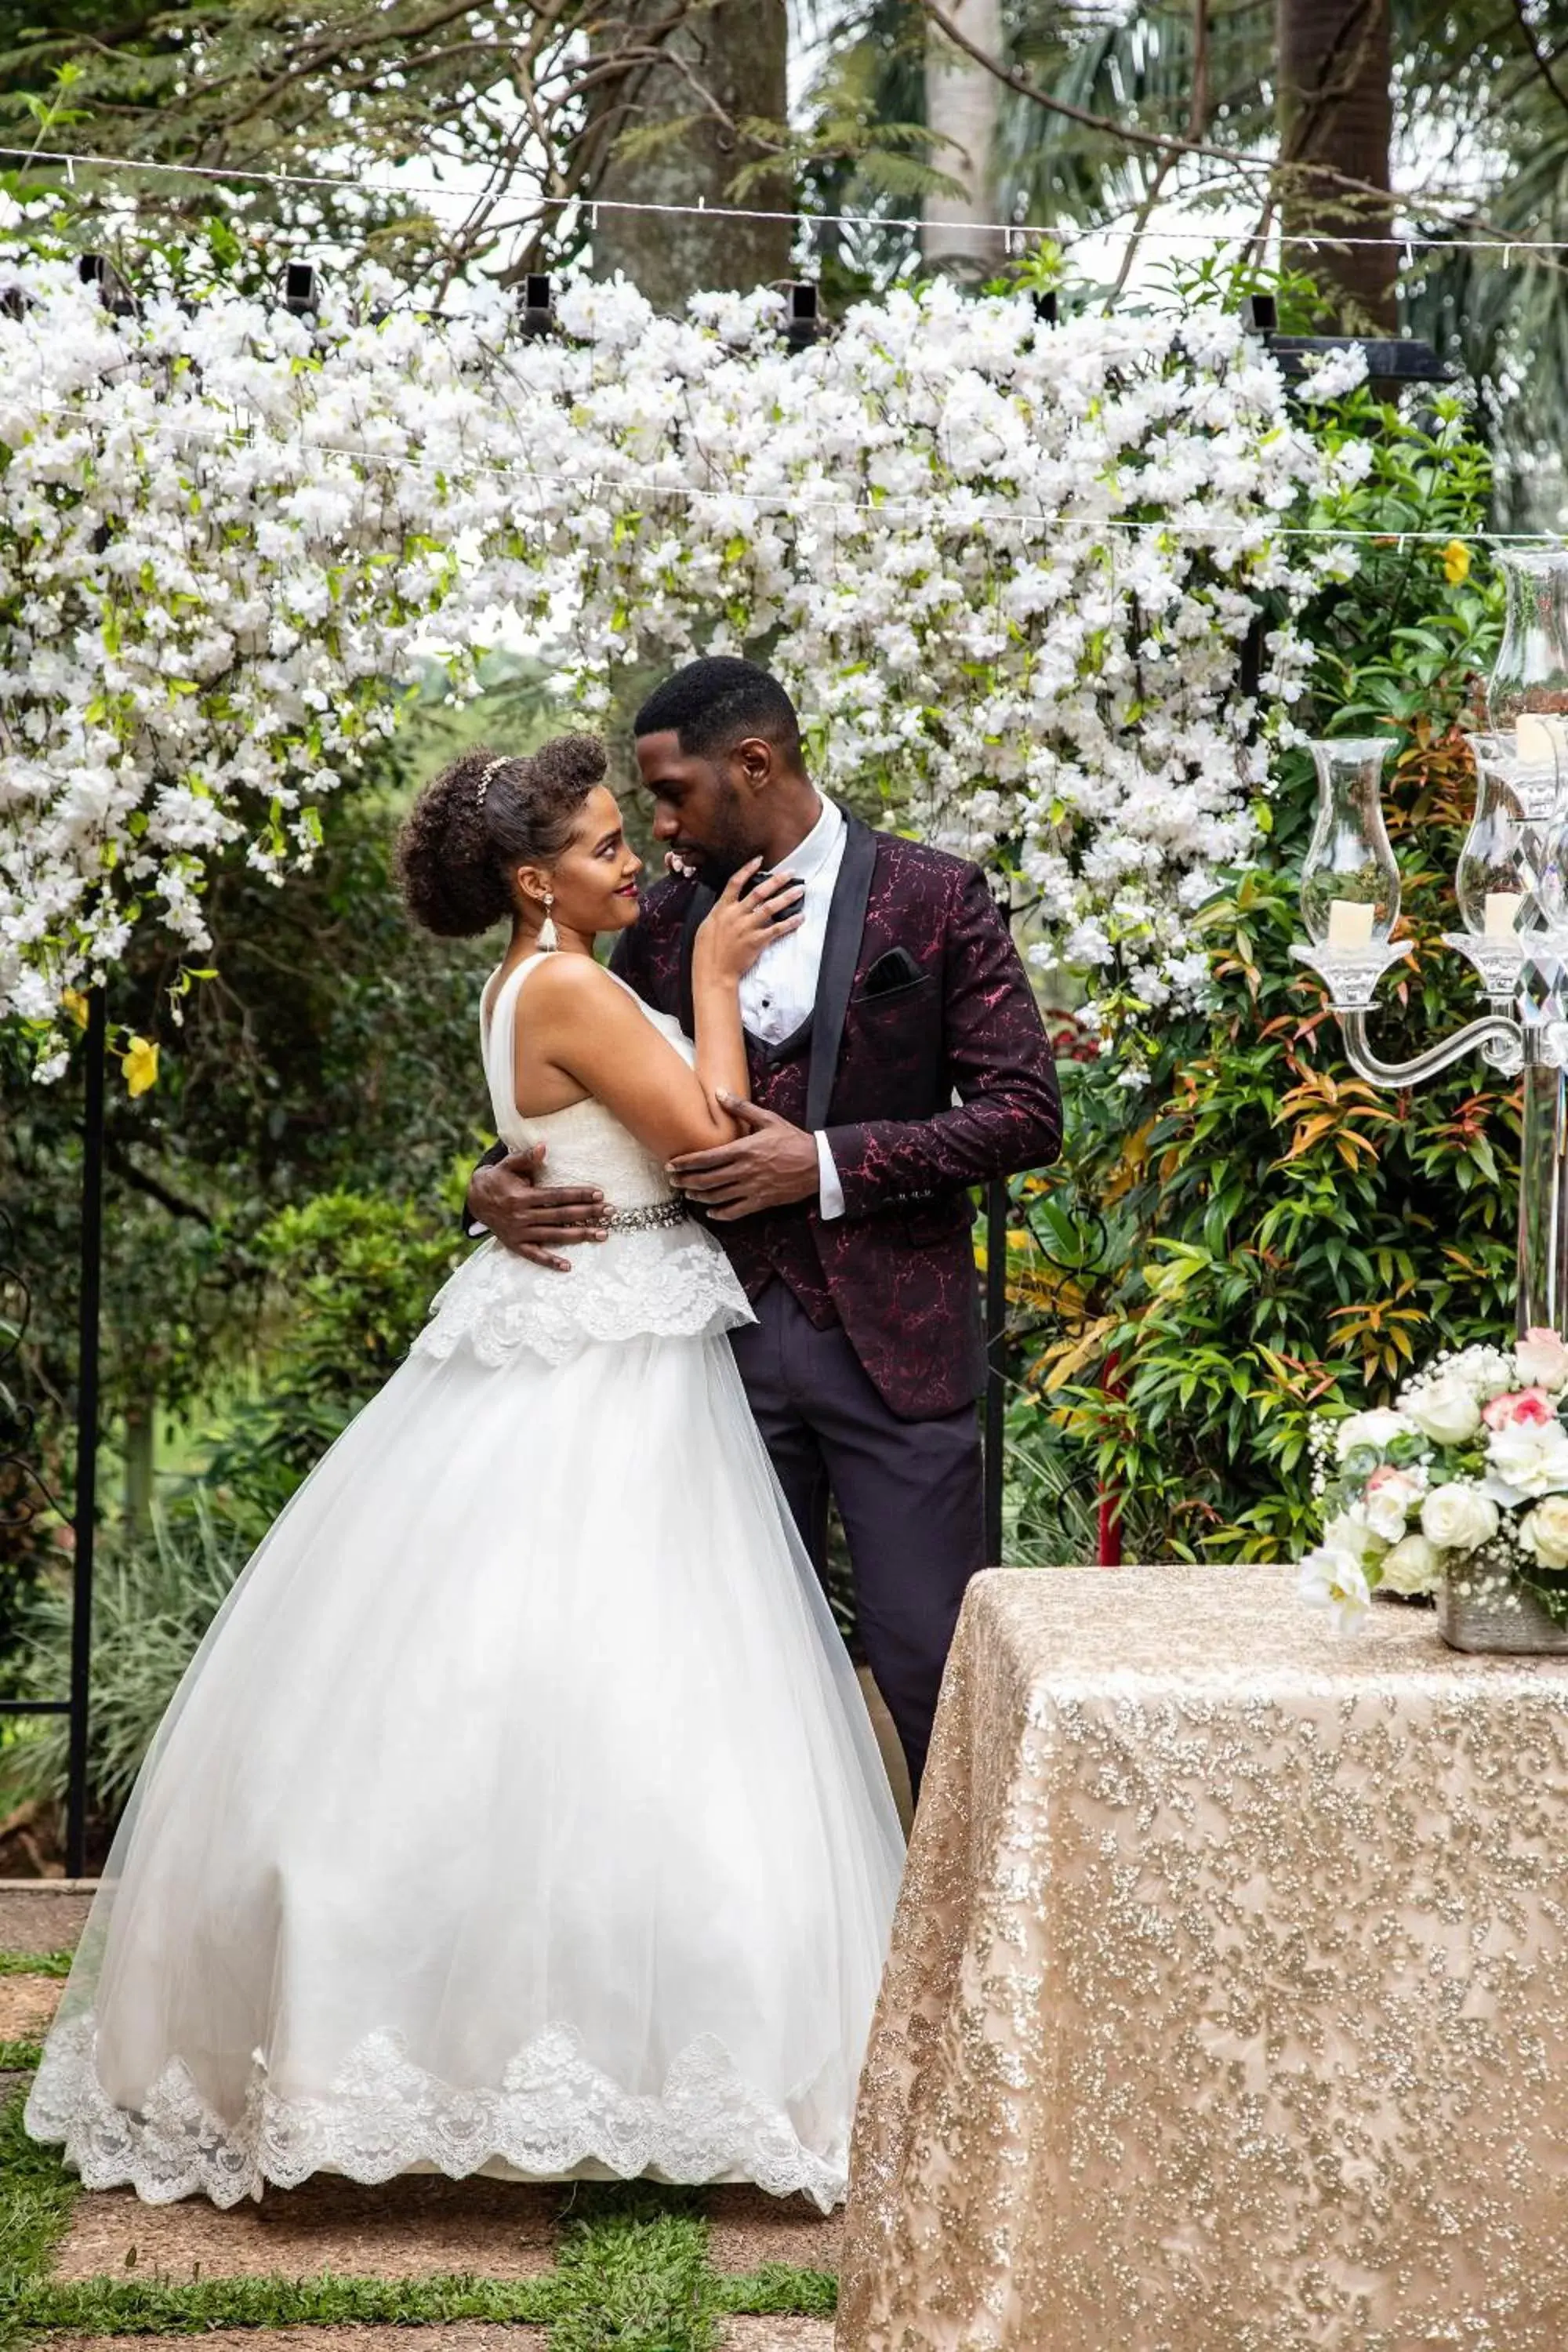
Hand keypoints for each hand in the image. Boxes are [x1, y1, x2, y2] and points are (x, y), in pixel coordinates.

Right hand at [466, 1144, 609, 1272]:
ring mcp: (519, 1233)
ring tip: (601, 1234)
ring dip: (579, 1236)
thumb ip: (526, 1157)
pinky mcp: (515, 1245)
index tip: (599, 1194)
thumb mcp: (507, 1165)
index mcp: (522, 1196)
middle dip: (587, 1214)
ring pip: (554, 1235)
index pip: (556, 1196)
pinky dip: (550, 1261)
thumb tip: (544, 1147)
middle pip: (561, 1216)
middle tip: (610, 1212)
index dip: (578, 1195)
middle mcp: (522, 1216)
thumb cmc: (497, 1179)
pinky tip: (567, 1266)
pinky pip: (534, 1255)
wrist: (474, 1199)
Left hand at [667, 1095, 820, 1219]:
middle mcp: (744, 1170)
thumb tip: (718, 1092)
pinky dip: (720, 1214)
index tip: (671, 1164)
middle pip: (707, 1179)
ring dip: (699, 1196)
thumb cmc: (793, 1139)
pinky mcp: (761, 1201)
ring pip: (717, 1197)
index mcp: (743, 1149)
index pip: (707, 1157)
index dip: (686, 1162)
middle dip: (686, 1181)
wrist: (817, 1164)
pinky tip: (711, 1212)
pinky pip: (735, 1211)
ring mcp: (752, 1188)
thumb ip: (741, 1108)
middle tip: (673, 1181)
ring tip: (688, 1193)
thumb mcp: (768, 1119)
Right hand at [692, 858, 804, 986]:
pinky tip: (799, 918)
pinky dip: (789, 923)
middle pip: (759, 892)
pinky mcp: (757, 941)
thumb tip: (727, 904)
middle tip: (791, 873)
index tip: (759, 860)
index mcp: (722, 909)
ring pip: (771, 907)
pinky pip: (777, 929)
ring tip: (800, 890)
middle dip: (776, 880)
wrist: (714, 972)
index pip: (735, 882)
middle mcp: (736, 915)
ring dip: (787, 897)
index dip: (747, 869)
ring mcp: (747, 927)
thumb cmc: (707, 951)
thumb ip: (720, 913)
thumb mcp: (707, 926)